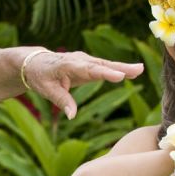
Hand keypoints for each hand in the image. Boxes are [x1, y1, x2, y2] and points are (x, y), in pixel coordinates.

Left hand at [22, 50, 142, 118]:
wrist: (34, 62)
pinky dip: (117, 69)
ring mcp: (84, 60)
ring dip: (123, 67)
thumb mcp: (46, 90)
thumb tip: (72, 116)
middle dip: (119, 67)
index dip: (104, 73)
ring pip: (105, 64)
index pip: (88, 70)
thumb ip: (61, 101)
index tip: (119, 76)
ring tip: (140, 70)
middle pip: (101, 64)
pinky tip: (133, 72)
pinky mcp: (87, 64)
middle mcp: (78, 60)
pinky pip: (104, 67)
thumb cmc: (39, 76)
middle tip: (138, 69)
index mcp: (66, 65)